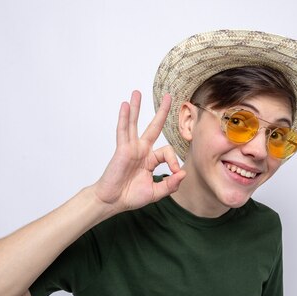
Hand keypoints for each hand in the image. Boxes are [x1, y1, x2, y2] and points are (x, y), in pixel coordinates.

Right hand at [93, 91, 185, 212]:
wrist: (113, 201)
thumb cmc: (130, 196)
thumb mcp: (156, 192)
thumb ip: (170, 185)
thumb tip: (183, 173)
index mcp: (150, 160)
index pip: (167, 151)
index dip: (174, 161)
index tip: (176, 172)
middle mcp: (141, 151)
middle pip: (153, 127)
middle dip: (162, 112)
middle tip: (169, 97)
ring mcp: (131, 148)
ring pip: (134, 124)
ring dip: (136, 108)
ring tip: (136, 92)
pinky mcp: (121, 149)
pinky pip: (123, 131)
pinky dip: (123, 118)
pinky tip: (125, 105)